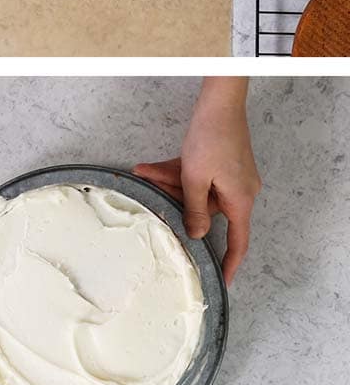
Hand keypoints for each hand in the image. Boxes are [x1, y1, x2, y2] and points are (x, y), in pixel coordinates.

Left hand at [134, 79, 260, 284]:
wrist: (218, 104)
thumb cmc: (211, 139)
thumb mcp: (195, 178)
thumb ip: (194, 209)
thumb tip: (198, 234)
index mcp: (239, 200)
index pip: (238, 241)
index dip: (231, 262)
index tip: (223, 280)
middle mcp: (239, 191)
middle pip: (205, 208)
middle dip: (175, 199)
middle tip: (151, 187)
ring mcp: (231, 177)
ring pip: (196, 190)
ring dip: (169, 182)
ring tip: (144, 172)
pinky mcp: (221, 163)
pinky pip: (197, 176)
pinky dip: (175, 173)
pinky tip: (147, 168)